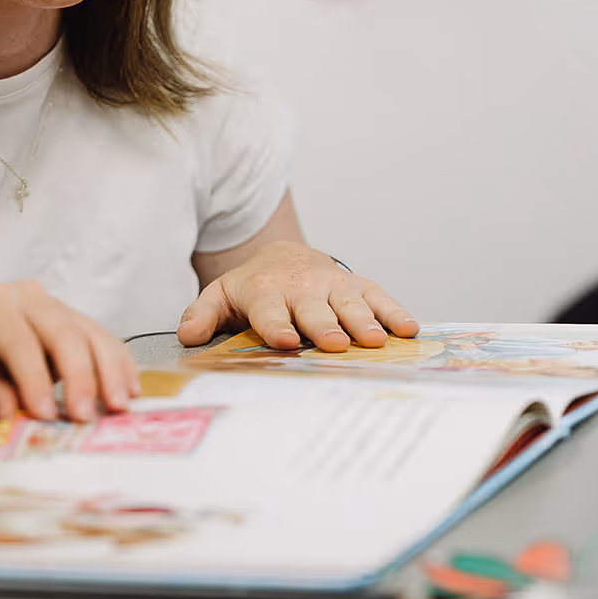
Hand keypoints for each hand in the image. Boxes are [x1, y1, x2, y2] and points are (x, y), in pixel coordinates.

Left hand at [0, 281, 139, 425]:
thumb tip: (15, 412)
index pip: (19, 341)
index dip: (35, 378)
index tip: (46, 415)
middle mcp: (25, 296)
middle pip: (62, 331)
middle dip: (80, 375)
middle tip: (86, 416)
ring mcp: (53, 306)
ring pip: (90, 333)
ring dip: (109, 371)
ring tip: (118, 406)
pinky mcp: (72, 322)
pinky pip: (101, 339)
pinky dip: (117, 365)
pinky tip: (129, 390)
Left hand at [178, 241, 418, 351]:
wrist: (281, 255)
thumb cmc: (251, 287)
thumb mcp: (220, 297)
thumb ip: (201, 316)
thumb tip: (188, 338)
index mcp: (265, 292)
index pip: (270, 312)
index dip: (277, 326)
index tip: (287, 341)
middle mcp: (302, 287)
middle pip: (315, 310)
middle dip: (325, 326)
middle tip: (336, 343)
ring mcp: (332, 284)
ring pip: (350, 303)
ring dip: (364, 321)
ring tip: (375, 340)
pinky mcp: (356, 284)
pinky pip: (378, 296)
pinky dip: (394, 312)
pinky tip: (409, 329)